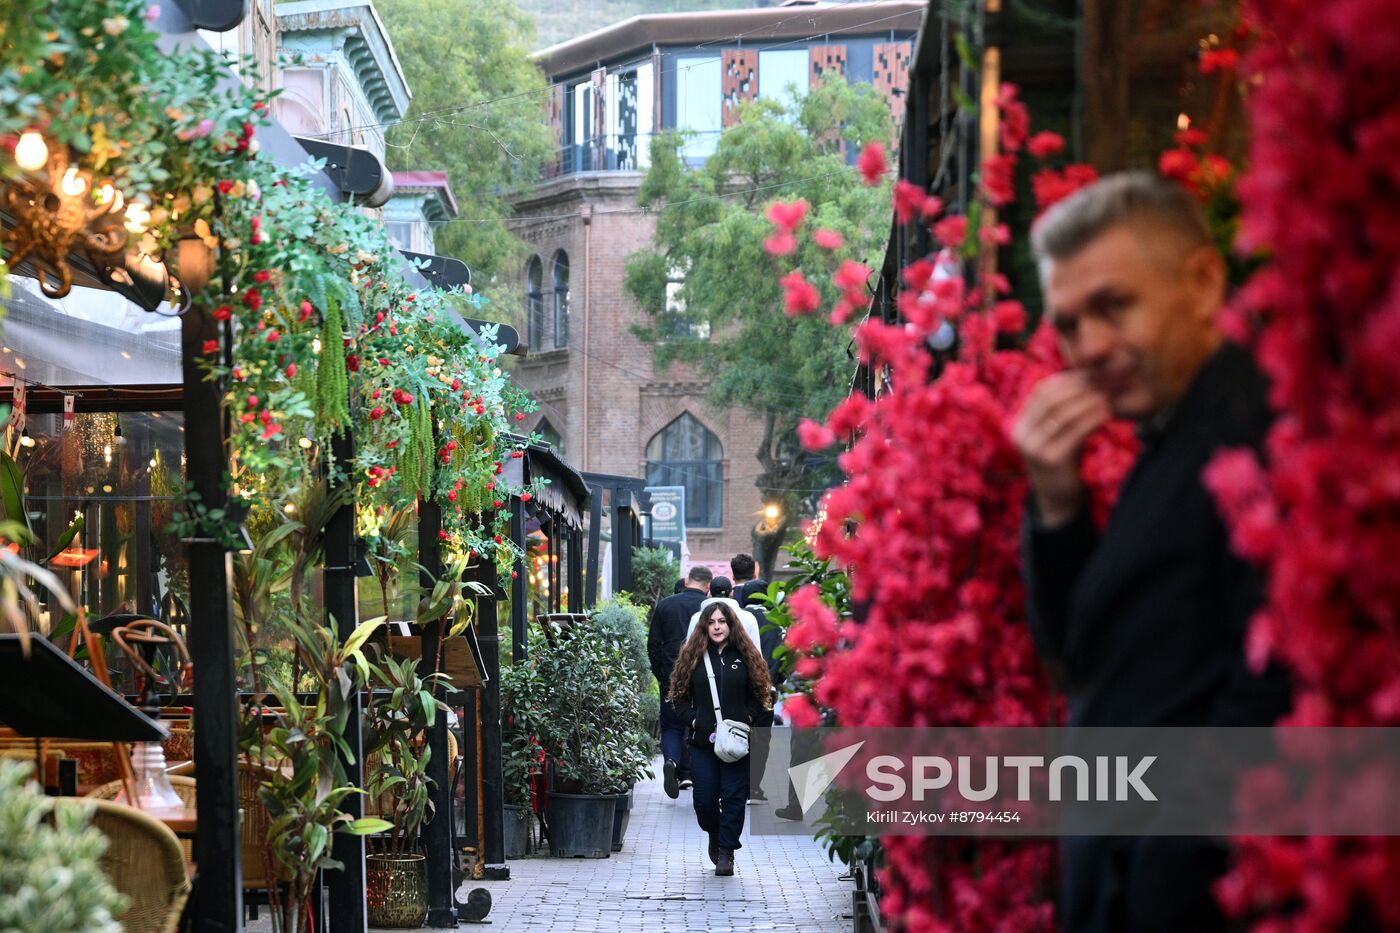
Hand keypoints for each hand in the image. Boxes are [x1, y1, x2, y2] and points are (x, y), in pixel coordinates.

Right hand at [1011, 372, 1109, 527]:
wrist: (1058, 497)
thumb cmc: (1062, 458)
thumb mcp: (1056, 431)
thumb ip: (1061, 408)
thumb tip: (1084, 375)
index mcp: (1020, 423)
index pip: (1041, 391)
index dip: (1066, 380)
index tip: (1091, 375)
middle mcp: (1021, 434)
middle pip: (1050, 399)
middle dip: (1078, 388)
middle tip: (1103, 382)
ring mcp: (1033, 448)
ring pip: (1063, 414)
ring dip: (1088, 402)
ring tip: (1107, 397)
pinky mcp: (1050, 459)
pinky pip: (1074, 432)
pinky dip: (1092, 420)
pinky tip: (1106, 415)